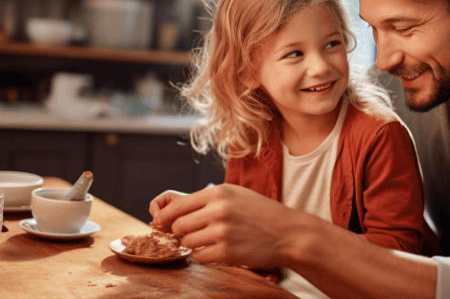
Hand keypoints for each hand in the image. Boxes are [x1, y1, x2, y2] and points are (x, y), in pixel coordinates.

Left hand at [150, 184, 298, 267]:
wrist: (288, 233)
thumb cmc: (262, 213)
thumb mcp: (236, 195)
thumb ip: (207, 200)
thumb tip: (175, 211)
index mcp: (219, 192)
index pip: (178, 205)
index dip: (166, 216)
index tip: (160, 222)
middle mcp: (218, 210)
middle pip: (179, 225)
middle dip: (183, 231)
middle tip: (195, 232)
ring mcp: (221, 232)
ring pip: (187, 241)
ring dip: (195, 244)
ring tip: (213, 240)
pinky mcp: (226, 252)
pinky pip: (199, 257)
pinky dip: (205, 256)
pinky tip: (220, 250)